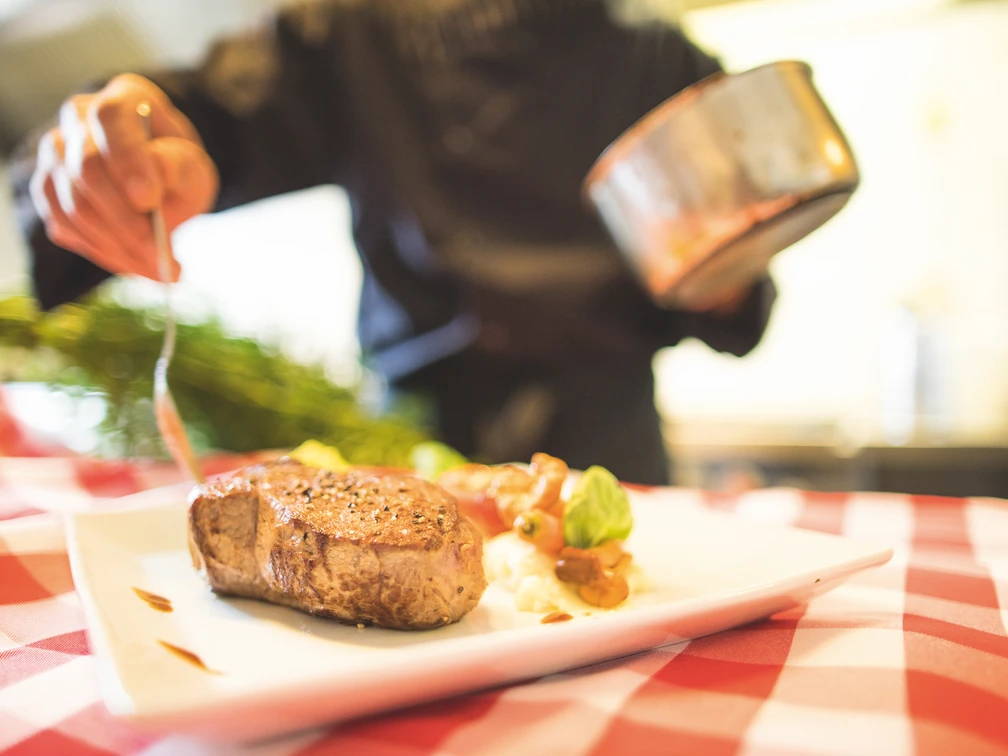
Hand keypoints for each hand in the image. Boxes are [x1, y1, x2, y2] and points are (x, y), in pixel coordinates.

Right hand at [28, 74, 218, 281]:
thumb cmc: (179, 168)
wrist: (161, 183)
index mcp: (123, 98)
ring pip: (72, 205)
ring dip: (117, 246)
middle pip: (86, 168)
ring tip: (159, 268)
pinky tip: (135, 263)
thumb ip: (179, 166)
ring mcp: (56, 153)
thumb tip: (156, 173)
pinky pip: (65, 227)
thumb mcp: (195, 166)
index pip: (109, 118)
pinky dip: (102, 253)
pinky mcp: (49, 190)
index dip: (126, 159)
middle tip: (162, 255)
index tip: (150, 200)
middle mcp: (78, 118)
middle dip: (126, 220)